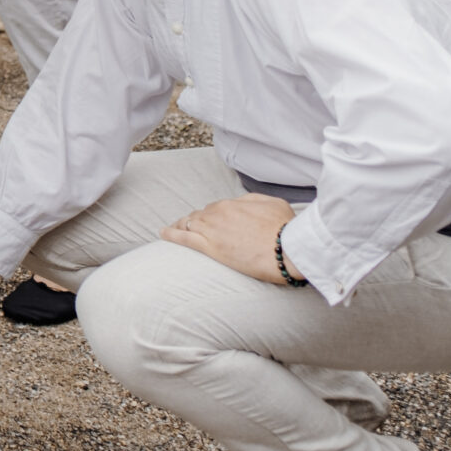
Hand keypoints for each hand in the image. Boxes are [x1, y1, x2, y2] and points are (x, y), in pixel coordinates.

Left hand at [160, 194, 298, 285]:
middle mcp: (217, 213)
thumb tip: (244, 203)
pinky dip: (171, 234)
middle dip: (197, 221)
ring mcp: (211, 230)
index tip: (215, 222)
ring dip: (181, 225)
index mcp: (232, 203)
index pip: (216, 208)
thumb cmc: (286, 228)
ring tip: (174, 229)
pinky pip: (183, 238)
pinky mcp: (209, 247)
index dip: (214, 216)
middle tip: (194, 228)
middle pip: (200, 215)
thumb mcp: (274, 204)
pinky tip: (162, 234)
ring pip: (188, 224)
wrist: (288, 249)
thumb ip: (254, 201)